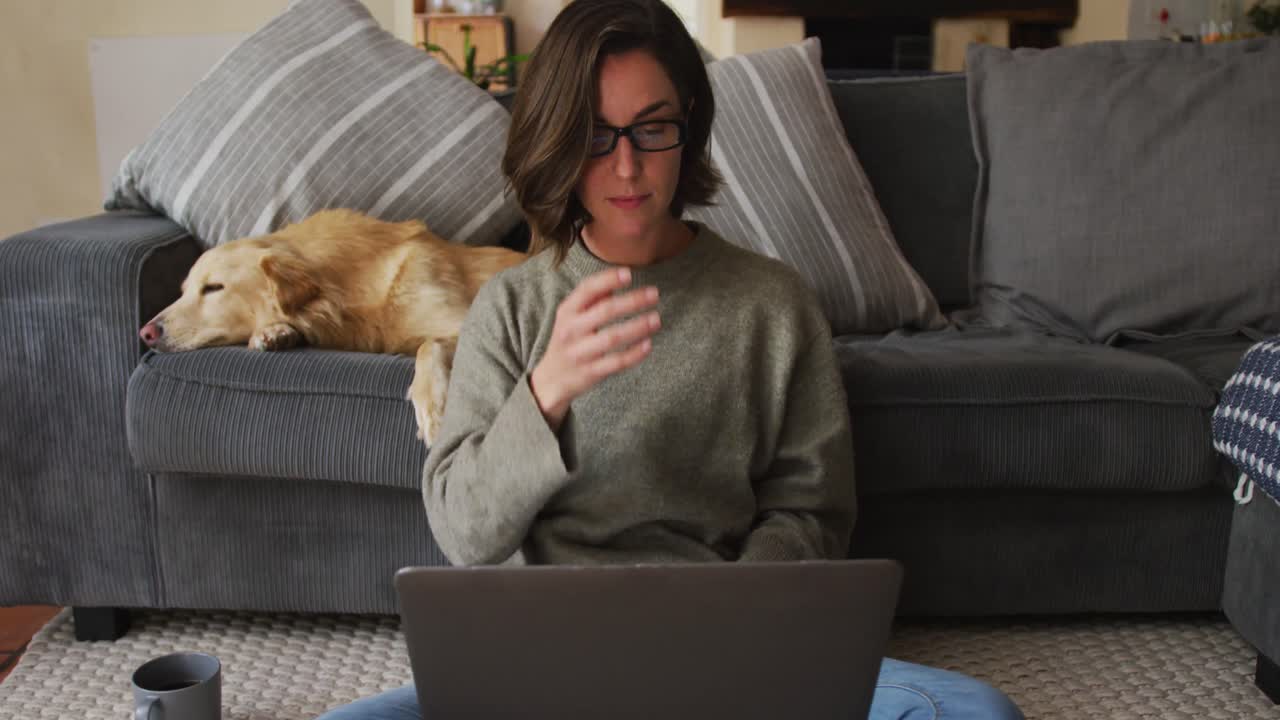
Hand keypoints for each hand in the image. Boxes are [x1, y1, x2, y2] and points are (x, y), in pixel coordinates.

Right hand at [529, 267, 659, 429]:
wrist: (551, 379)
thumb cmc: (568, 339)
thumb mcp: (571, 315)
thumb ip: (593, 296)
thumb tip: (619, 274)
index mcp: (567, 311)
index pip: (587, 290)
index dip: (608, 279)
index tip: (629, 274)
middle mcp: (572, 330)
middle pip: (605, 311)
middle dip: (632, 301)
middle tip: (654, 294)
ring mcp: (580, 352)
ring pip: (613, 337)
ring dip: (637, 327)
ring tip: (656, 319)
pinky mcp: (591, 372)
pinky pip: (616, 362)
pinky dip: (634, 354)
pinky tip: (648, 344)